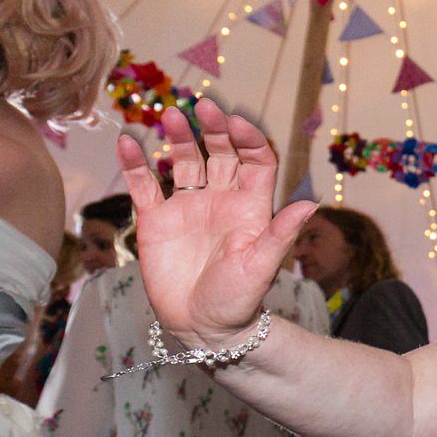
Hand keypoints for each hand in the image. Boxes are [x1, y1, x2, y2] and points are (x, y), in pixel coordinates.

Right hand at [117, 99, 317, 346]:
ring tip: (171, 115)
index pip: (255, 161)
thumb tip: (310, 203)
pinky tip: (127, 142)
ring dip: (178, 137)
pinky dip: (135, 164)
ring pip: (184, 162)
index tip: (237, 123)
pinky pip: (144, 185)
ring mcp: (187, 207)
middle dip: (214, 129)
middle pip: (220, 153)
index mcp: (251, 207)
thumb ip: (280, 234)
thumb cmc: (239, 301)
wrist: (202, 329)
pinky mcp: (156, 220)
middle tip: (204, 107)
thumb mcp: (261, 268)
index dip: (249, 139)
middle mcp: (220, 200)